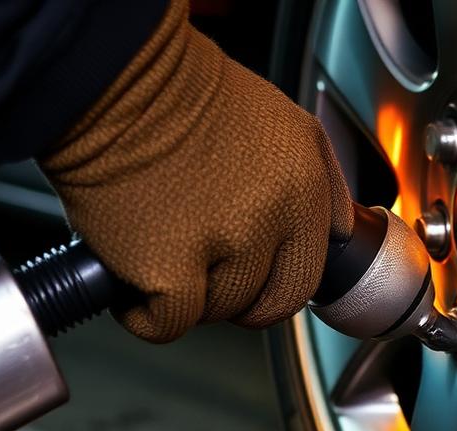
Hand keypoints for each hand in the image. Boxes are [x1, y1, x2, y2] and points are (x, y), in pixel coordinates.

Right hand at [38, 0, 353, 342]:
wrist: (117, 80)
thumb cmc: (186, 97)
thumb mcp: (285, 124)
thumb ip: (323, 183)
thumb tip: (339, 233)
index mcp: (303, 186)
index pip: (309, 275)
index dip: (275, 281)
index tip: (252, 275)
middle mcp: (270, 218)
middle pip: (269, 303)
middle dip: (239, 299)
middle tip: (205, 275)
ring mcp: (222, 246)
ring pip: (218, 313)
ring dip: (188, 298)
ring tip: (161, 255)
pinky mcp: (169, 270)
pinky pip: (166, 325)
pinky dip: (143, 313)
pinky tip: (133, 282)